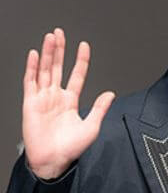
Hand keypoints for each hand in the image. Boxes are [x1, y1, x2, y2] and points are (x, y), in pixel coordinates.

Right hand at [22, 28, 114, 178]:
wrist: (54, 160)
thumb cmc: (71, 148)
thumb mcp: (92, 126)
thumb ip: (100, 108)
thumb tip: (110, 93)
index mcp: (71, 101)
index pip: (76, 75)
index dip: (80, 60)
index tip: (84, 46)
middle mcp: (56, 97)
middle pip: (58, 67)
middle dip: (60, 50)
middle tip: (60, 32)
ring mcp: (43, 98)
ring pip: (45, 70)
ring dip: (48, 53)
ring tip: (51, 37)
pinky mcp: (31, 103)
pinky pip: (31, 81)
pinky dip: (32, 67)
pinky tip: (35, 54)